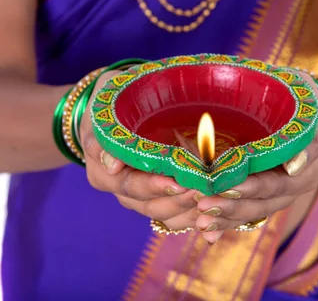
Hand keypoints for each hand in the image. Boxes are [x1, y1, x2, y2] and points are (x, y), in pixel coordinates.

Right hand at [79, 70, 199, 230]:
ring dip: (190, 209)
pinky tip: (216, 206)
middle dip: (178, 200)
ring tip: (213, 197)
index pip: (130, 186)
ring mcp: (142, 198)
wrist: (122, 108)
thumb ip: (103, 135)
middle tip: (204, 190)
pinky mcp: (160, 199)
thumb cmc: (114, 102)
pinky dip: (195, 213)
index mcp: (104, 173)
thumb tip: (111, 164)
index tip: (178, 183)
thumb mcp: (102, 110)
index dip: (154, 186)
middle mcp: (122, 191)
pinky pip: (177, 215)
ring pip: (165, 215)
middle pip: (150, 205)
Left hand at [194, 72, 317, 243]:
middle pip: (263, 201)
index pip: (278, 181)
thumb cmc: (301, 102)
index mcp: (307, 164)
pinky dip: (226, 223)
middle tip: (203, 205)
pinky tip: (206, 233)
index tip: (230, 187)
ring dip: (226, 218)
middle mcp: (295, 185)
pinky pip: (247, 215)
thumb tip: (294, 164)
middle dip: (232, 205)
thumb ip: (302, 133)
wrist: (311, 118)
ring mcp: (280, 194)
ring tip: (200, 222)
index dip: (254, 186)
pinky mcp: (265, 197)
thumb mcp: (307, 105)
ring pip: (254, 211)